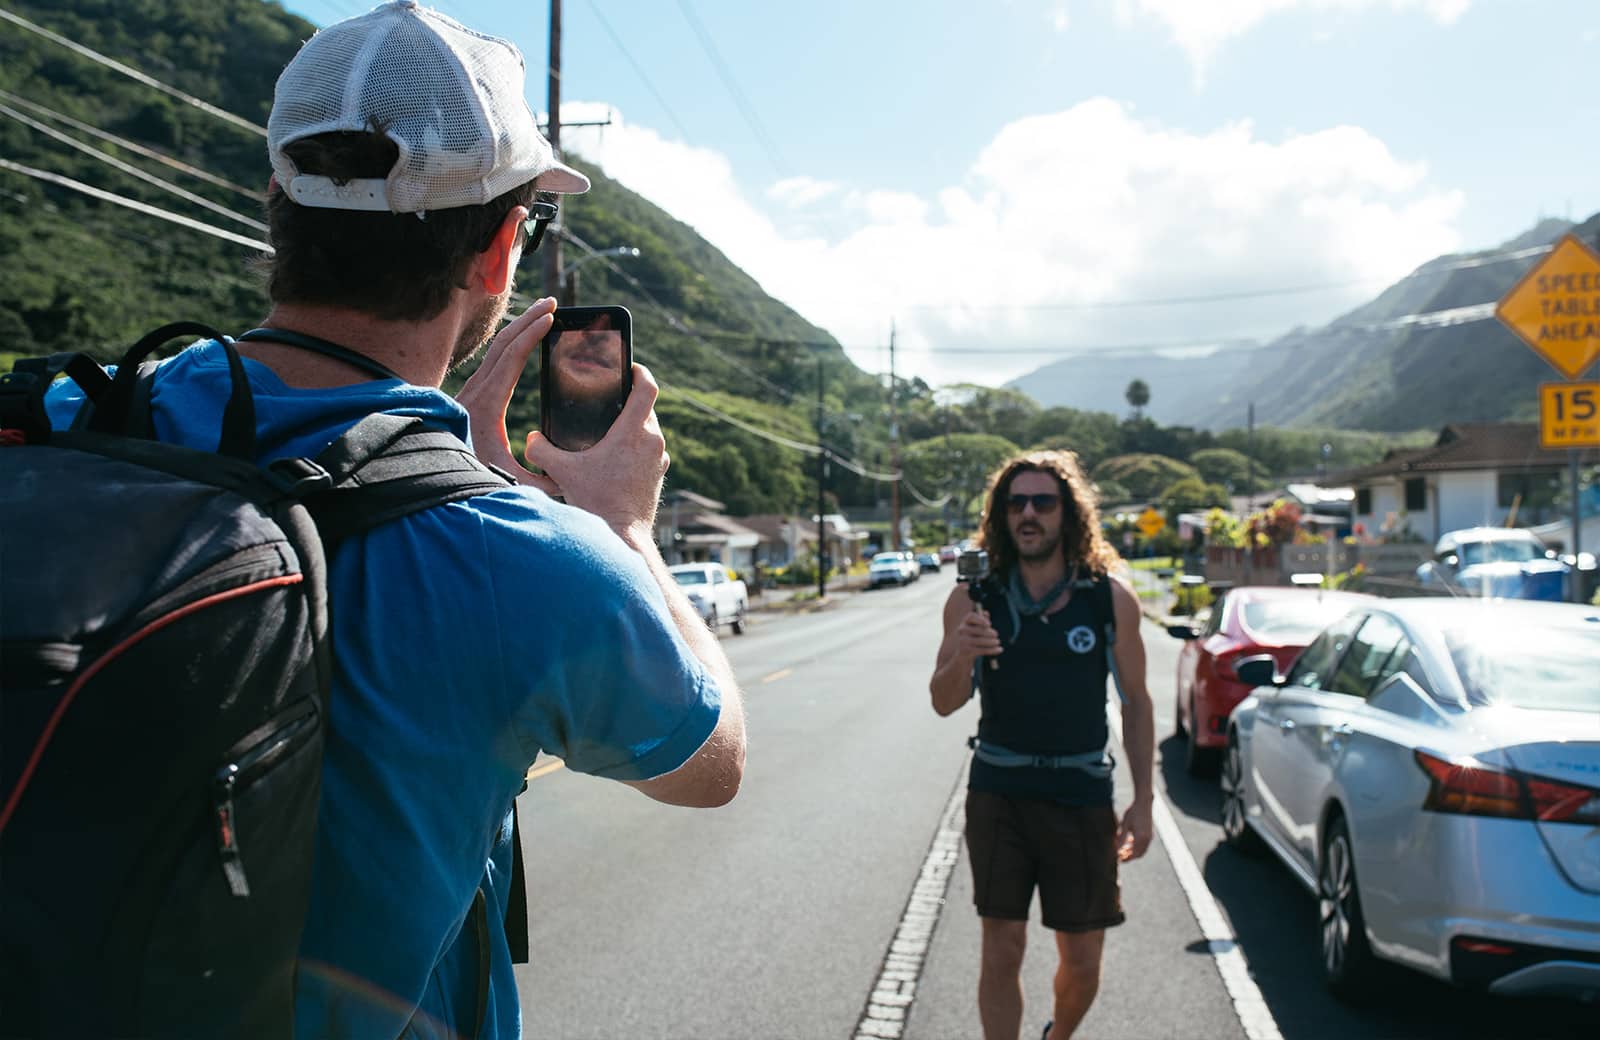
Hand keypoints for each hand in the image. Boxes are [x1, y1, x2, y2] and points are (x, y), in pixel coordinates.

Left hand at [454, 298, 557, 481]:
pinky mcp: (472, 393)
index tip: (551, 317)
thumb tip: (566, 481)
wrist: (428, 473)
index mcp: (488, 403)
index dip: (532, 335)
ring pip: (497, 347)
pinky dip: (510, 341)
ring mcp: (472, 389)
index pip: (512, 358)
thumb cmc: (468, 473)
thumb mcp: (508, 480)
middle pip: (504, 343)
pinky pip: (493, 358)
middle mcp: (477, 390)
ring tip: (541, 313)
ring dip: (520, 327)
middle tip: (552, 302)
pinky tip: (522, 338)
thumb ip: (539, 482)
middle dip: (529, 319)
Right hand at [524, 363, 668, 542]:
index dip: (640, 371)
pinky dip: (636, 448)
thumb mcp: (562, 471)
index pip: (648, 387)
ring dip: (633, 426)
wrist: (622, 535)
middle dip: (629, 401)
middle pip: (647, 408)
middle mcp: (653, 442)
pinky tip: (616, 457)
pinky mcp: (659, 475)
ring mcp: (659, 460)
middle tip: (609, 399)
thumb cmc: (596, 501)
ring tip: (610, 429)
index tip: (629, 367)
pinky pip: (650, 451)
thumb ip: (541, 451)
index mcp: (633, 431)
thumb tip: (531, 439)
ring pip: (649, 431)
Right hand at [956, 607, 1001, 660]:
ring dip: (991, 642)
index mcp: (965, 621)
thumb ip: (982, 619)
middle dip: (989, 632)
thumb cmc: (972, 635)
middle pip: (978, 630)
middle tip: (996, 634)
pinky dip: (992, 650)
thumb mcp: (976, 626)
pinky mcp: (966, 650)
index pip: (971, 617)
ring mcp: (963, 640)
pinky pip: (981, 650)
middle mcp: (962, 630)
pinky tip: (1000, 650)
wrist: (961, 651)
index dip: (981, 620)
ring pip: (980, 641)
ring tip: (998, 642)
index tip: (989, 624)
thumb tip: (986, 613)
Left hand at [1116, 801, 1153, 861]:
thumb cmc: (1132, 812)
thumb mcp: (1124, 825)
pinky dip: (1137, 845)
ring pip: (1142, 849)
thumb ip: (1121, 838)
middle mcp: (1147, 839)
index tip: (1119, 859)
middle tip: (1120, 855)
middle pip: (1139, 854)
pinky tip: (1129, 840)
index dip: (1127, 858)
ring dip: (1133, 851)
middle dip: (1130, 856)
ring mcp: (1149, 836)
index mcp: (1140, 838)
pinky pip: (1144, 844)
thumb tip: (1116, 849)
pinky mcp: (1150, 833)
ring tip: (1123, 848)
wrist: (1143, 803)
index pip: (1134, 854)